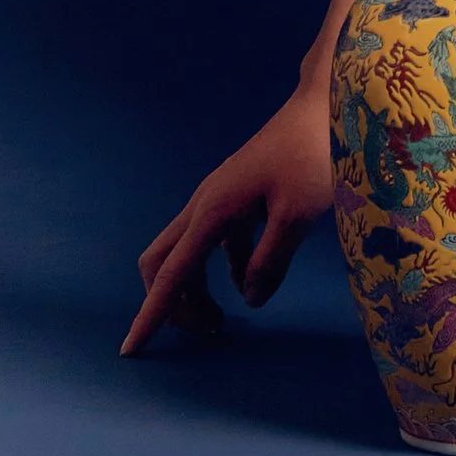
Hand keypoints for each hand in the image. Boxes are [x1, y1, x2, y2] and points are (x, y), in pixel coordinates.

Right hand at [123, 81, 334, 354]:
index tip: (130, 350)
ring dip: (196, 288)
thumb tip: (250, 300)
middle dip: (171, 303)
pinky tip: (251, 278)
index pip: (171, 275)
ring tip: (226, 315)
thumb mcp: (298, 215)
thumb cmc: (314, 156)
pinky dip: (223, 267)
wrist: (325, 106)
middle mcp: (205, 204)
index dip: (151, 315)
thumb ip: (270, 262)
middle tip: (207, 329)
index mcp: (212, 211)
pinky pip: (215, 242)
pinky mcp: (236, 196)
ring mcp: (218, 198)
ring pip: (187, 253)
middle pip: (163, 263)